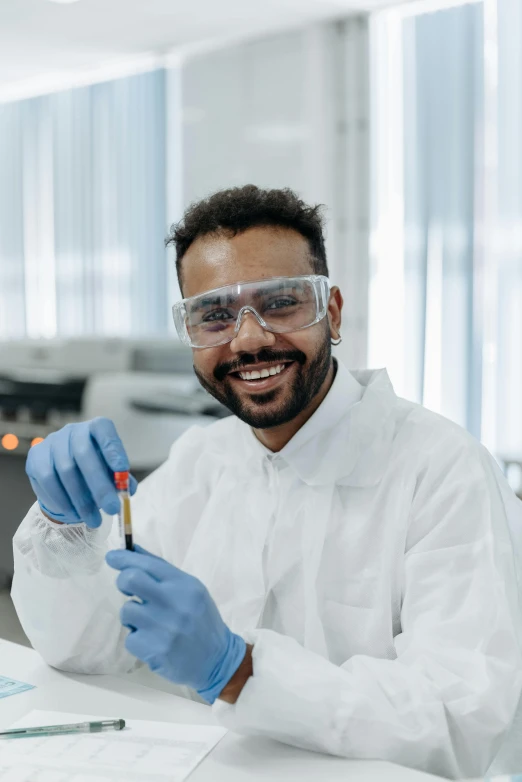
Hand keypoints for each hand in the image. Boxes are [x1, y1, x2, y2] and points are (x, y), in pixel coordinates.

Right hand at [25, 417, 136, 527]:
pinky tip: (74, 514)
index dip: (112, 448)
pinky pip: (48, 479)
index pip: (103, 430)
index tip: (122, 470)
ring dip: (81, 500)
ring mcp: (52, 442)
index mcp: (96, 428)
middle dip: (100, 485)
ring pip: (66, 470)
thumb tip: (128, 489)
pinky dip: (62, 500)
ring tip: (94, 520)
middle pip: (84, 454)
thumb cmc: (95, 473)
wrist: (65, 479)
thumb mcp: (112, 474)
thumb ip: (121, 480)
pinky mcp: (36, 457)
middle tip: (112, 509)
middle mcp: (74, 430)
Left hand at [106, 545, 246, 703]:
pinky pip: (130, 638)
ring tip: (148, 622)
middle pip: (131, 579)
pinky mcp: (155, 650)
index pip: (148, 564)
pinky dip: (137, 639)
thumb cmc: (201, 619)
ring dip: (132, 615)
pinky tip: (153, 641)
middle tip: (128, 589)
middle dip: (123, 581)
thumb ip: (162, 570)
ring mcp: (164, 627)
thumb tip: (133, 549)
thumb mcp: (190, 589)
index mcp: (184, 585)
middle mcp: (174, 602)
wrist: (216, 658)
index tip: (112, 556)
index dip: (125, 558)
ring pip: (127, 610)